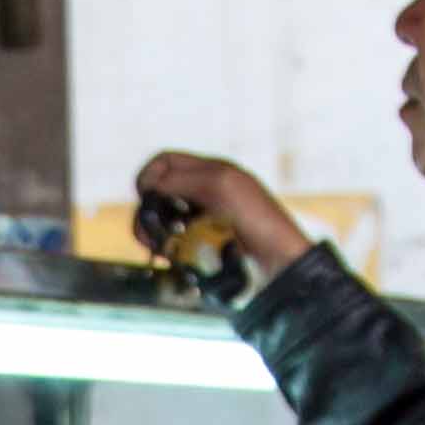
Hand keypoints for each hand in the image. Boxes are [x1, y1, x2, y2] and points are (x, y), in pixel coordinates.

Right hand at [132, 152, 312, 284]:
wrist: (279, 262)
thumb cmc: (256, 219)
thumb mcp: (218, 185)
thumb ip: (180, 178)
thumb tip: (148, 187)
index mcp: (211, 172)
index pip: (165, 162)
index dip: (148, 175)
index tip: (145, 197)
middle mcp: (204, 194)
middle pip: (158, 195)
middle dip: (148, 212)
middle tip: (147, 233)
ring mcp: (203, 223)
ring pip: (162, 223)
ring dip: (156, 234)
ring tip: (161, 250)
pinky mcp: (203, 250)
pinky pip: (174, 246)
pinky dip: (168, 251)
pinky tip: (172, 260)